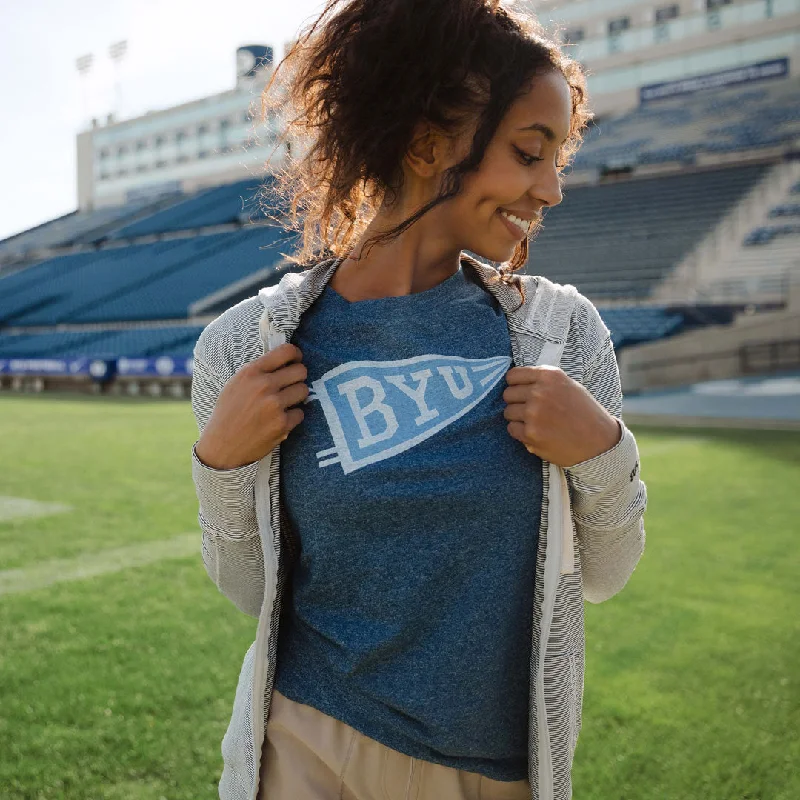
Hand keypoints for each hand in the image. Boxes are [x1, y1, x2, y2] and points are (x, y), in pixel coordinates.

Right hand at [195, 343, 308, 469]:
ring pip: (303, 391)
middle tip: (291, 385)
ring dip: (297, 397)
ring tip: (284, 403)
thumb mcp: (236, 383)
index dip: (296, 355)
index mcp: (251, 372)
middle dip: (298, 377)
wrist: (222, 446)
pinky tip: (279, 420)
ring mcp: (274, 405)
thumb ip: (259, 371)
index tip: (296, 361)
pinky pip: (300, 413)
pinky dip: (293, 417)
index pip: (286, 351)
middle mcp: (264, 386)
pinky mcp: (282, 424)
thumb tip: (285, 361)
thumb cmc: (229, 412)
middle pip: (301, 371)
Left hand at [502, 365, 620, 467]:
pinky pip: (511, 429)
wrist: (599, 442)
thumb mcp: (568, 386)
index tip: (521, 392)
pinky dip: (520, 432)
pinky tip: (536, 433)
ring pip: (508, 412)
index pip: (513, 375)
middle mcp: (540, 392)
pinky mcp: (530, 433)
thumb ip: (544, 381)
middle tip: (531, 410)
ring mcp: (533, 413)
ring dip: (518, 418)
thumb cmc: (584, 413)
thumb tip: (516, 382)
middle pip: (508, 394)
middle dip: (516, 402)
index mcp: (549, 376)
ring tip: (536, 422)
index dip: (515, 385)